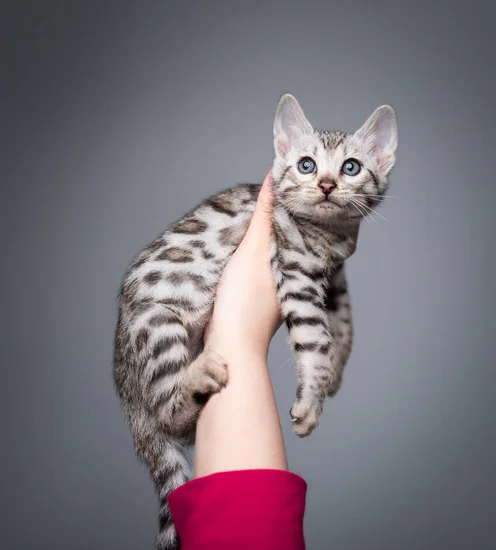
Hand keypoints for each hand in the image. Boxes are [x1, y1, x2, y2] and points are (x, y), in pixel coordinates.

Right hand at [204, 172, 280, 360]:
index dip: (297, 203)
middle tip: (278, 192)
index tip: (292, 183)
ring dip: (270, 235)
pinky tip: (247, 246)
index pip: (303, 223)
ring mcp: (277, 287)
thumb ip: (264, 216)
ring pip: (277, 252)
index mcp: (298, 261)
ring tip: (259, 211)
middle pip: (291, 238)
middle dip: (285, 217)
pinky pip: (264, 265)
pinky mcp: (261, 297)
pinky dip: (258, 252)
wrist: (230, 346)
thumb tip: (274, 177)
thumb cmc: (245, 301)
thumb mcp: (253, 249)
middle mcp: (293, 274)